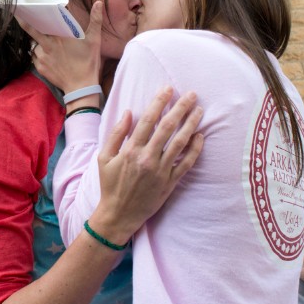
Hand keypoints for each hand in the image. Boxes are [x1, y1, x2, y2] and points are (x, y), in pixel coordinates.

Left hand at [20, 1, 102, 102]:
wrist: (81, 87)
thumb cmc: (88, 63)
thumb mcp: (94, 40)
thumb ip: (95, 20)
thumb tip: (99, 2)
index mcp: (60, 36)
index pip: (43, 20)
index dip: (36, 12)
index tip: (31, 5)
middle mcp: (47, 45)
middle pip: (30, 30)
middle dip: (24, 21)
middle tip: (19, 14)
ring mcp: (42, 57)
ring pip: (33, 44)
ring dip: (37, 41)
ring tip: (44, 41)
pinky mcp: (39, 67)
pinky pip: (35, 56)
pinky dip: (38, 53)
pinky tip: (47, 54)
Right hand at [89, 86, 204, 243]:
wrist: (118, 214)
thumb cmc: (110, 185)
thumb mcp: (104, 158)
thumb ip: (116, 134)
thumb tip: (128, 113)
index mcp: (131, 150)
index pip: (148, 120)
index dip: (159, 102)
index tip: (168, 89)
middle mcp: (147, 158)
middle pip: (168, 127)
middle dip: (181, 108)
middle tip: (192, 94)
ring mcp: (161, 171)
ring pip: (181, 142)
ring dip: (191, 124)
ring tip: (199, 110)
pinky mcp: (170, 182)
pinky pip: (187, 163)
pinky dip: (195, 149)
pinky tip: (200, 136)